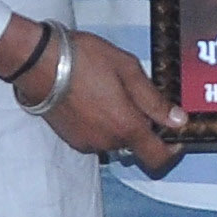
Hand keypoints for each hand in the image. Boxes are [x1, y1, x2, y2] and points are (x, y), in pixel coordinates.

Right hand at [39, 30, 184, 172]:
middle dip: (141, 126)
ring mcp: (87, 142)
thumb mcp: (127, 70)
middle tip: (136, 96)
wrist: (38, 62)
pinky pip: (96, 136)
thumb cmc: (83, 59)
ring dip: (119, 124)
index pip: (157, 157)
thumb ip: (154, 100)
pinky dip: (100, 123)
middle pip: (136, 145)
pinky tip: (93, 98)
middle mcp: (107, 142)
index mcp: (126, 126)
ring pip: (115, 140)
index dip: (171, 150)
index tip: (175, 133)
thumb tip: (178, 121)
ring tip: (110, 92)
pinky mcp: (70, 137)